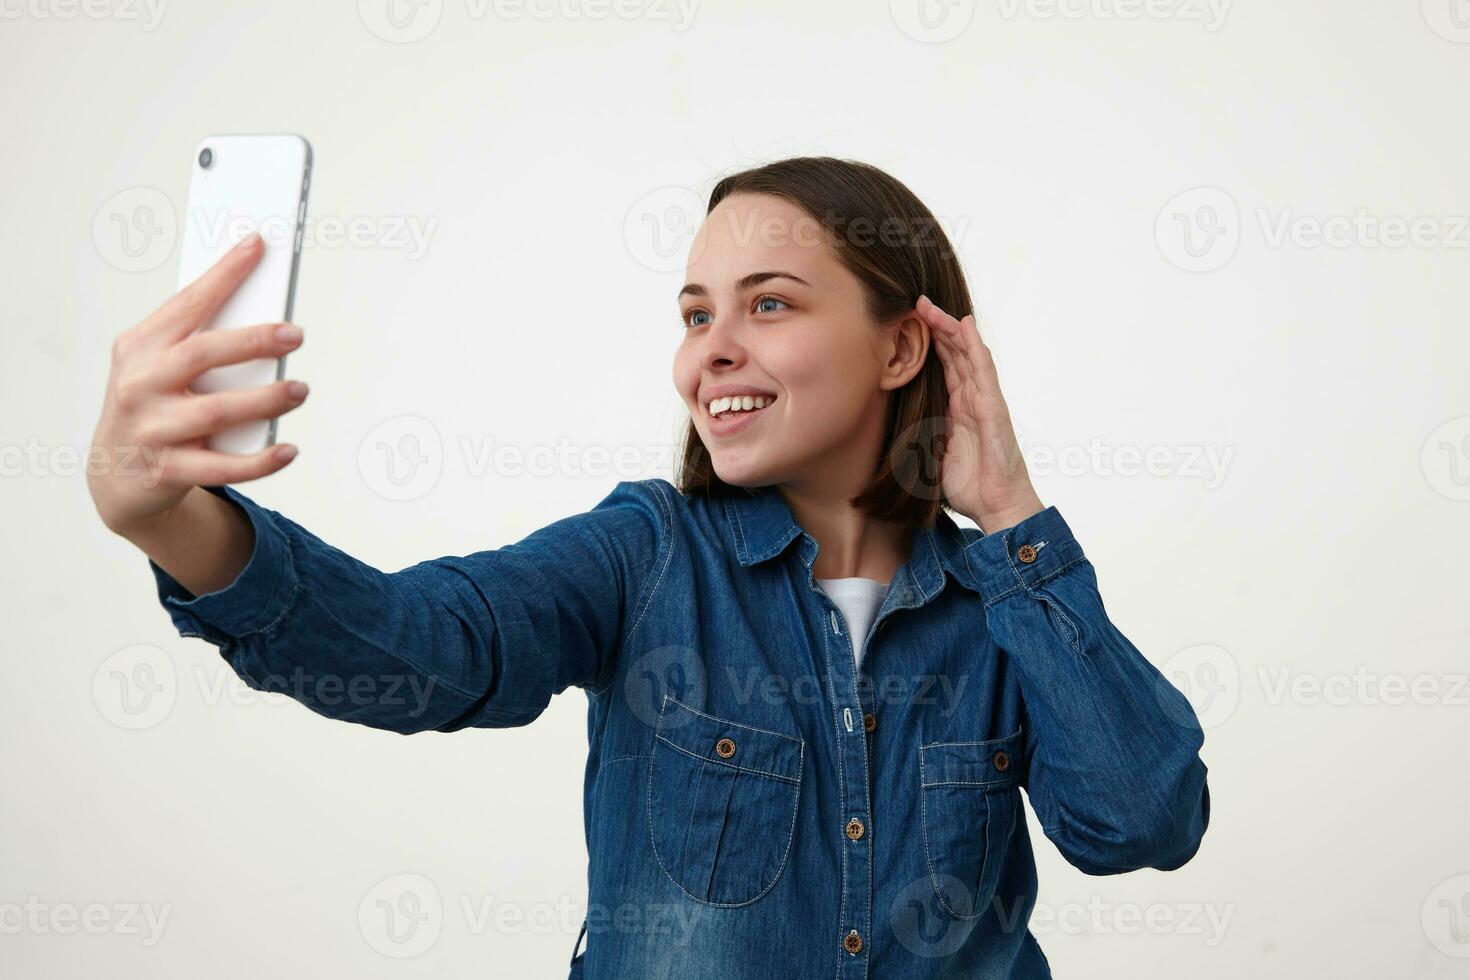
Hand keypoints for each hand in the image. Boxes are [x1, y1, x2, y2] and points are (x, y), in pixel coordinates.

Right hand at [88, 233, 308, 537]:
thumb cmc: (151, 405)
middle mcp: (140, 384)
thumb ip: (200, 344)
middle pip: (202, 354)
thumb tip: (267, 321)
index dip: (224, 274)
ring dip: (266, 400)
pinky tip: (288, 450)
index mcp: (140, 347)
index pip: (187, 303)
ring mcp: (152, 428)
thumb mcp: (158, 367)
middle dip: (253, 340)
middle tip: (296, 334)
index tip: (258, 246)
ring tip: (300, 390)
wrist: (115, 473)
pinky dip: (260, 461)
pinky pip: (222, 466)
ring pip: (217, 411)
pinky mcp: (167, 470)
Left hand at [916, 295, 1044, 534]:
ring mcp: (984, 400)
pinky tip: (966, 325)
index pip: (942, 367)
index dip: (928, 344)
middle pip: (953, 353)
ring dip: (950, 328)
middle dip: (936, 327)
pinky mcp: (994, 407)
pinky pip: (984, 371)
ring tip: (932, 306)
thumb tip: (889, 436)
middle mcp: (971, 399)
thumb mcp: (930, 457)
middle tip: (916, 302)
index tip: (907, 323)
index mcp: (956, 409)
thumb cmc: (968, 486)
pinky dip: (975, 346)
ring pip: (966, 354)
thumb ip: (916, 439)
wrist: (995, 505)